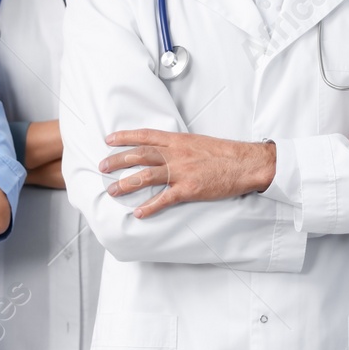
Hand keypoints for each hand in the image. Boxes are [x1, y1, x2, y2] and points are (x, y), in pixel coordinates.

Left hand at [100, 130, 276, 218]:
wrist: (246, 163)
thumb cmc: (225, 153)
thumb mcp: (198, 142)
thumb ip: (180, 146)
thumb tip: (165, 150)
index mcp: (178, 140)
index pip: (145, 136)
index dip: (125, 137)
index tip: (109, 140)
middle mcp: (176, 154)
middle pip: (140, 155)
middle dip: (118, 161)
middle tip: (102, 167)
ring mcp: (182, 171)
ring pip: (147, 176)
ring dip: (127, 184)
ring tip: (112, 190)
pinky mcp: (190, 189)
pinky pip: (165, 199)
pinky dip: (150, 206)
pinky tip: (138, 213)